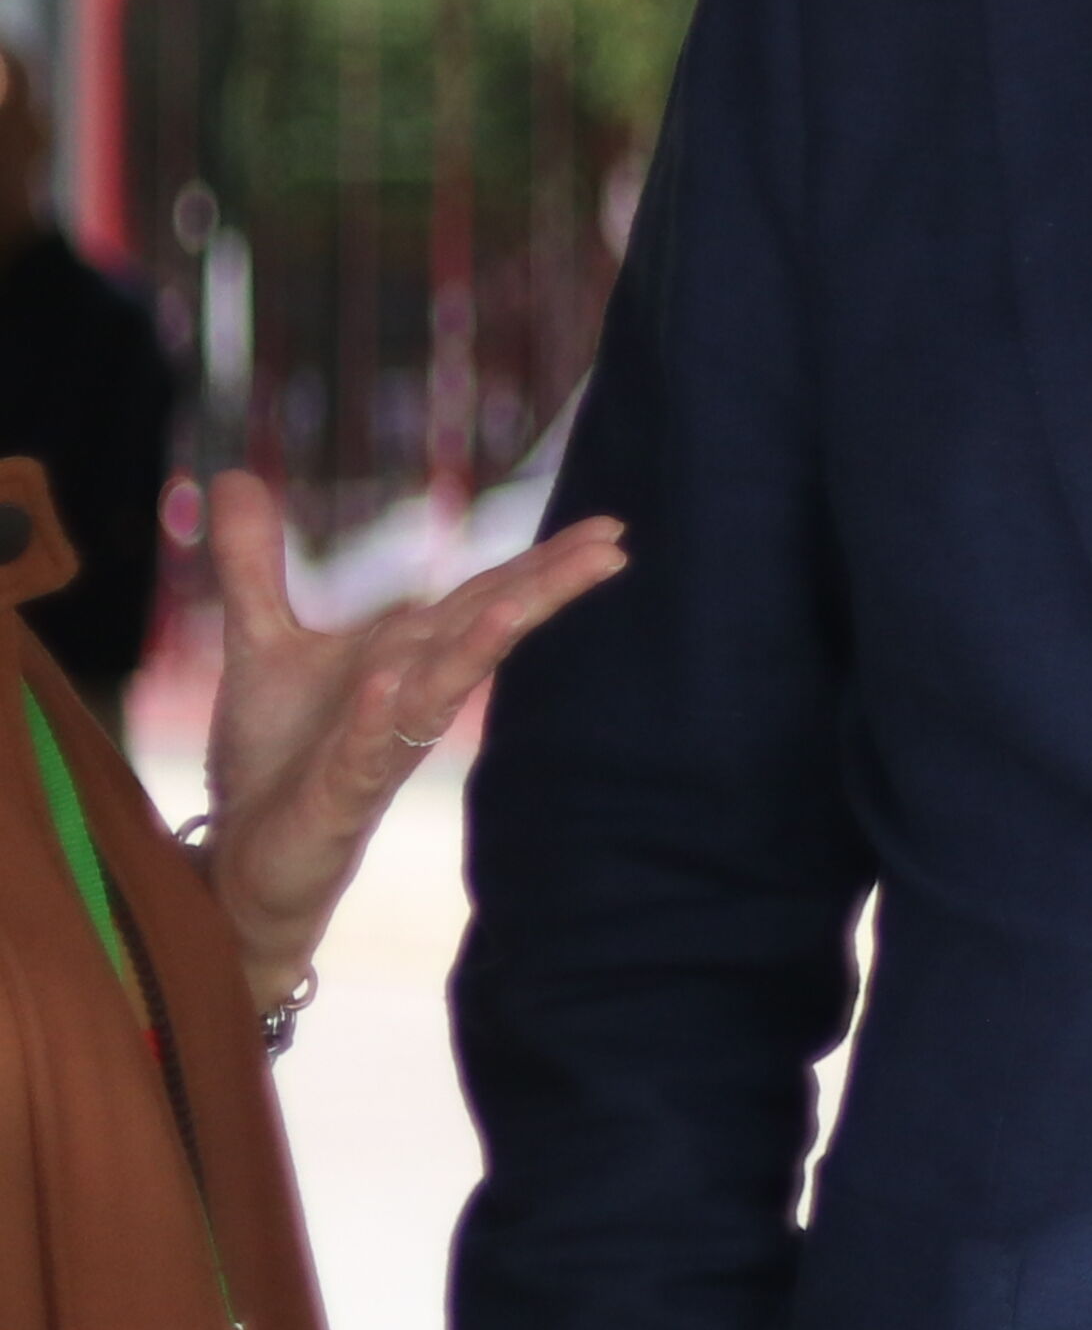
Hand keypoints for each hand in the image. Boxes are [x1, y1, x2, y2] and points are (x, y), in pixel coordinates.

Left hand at [196, 472, 627, 1003]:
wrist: (246, 858)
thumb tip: (239, 471)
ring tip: (514, 606)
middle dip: (542, 589)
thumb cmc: (277, 757)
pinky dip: (378, 717)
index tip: (608, 530)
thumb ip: (256, 563)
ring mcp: (380, 746)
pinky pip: (364, 752)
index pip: (482, 597)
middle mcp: (407, 695)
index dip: (541, 562)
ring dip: (477, 648)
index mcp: (404, 655)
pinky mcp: (339, 795)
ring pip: (439, 690)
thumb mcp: (260, 643)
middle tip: (614, 548)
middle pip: (483, 631)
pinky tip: (388, 683)